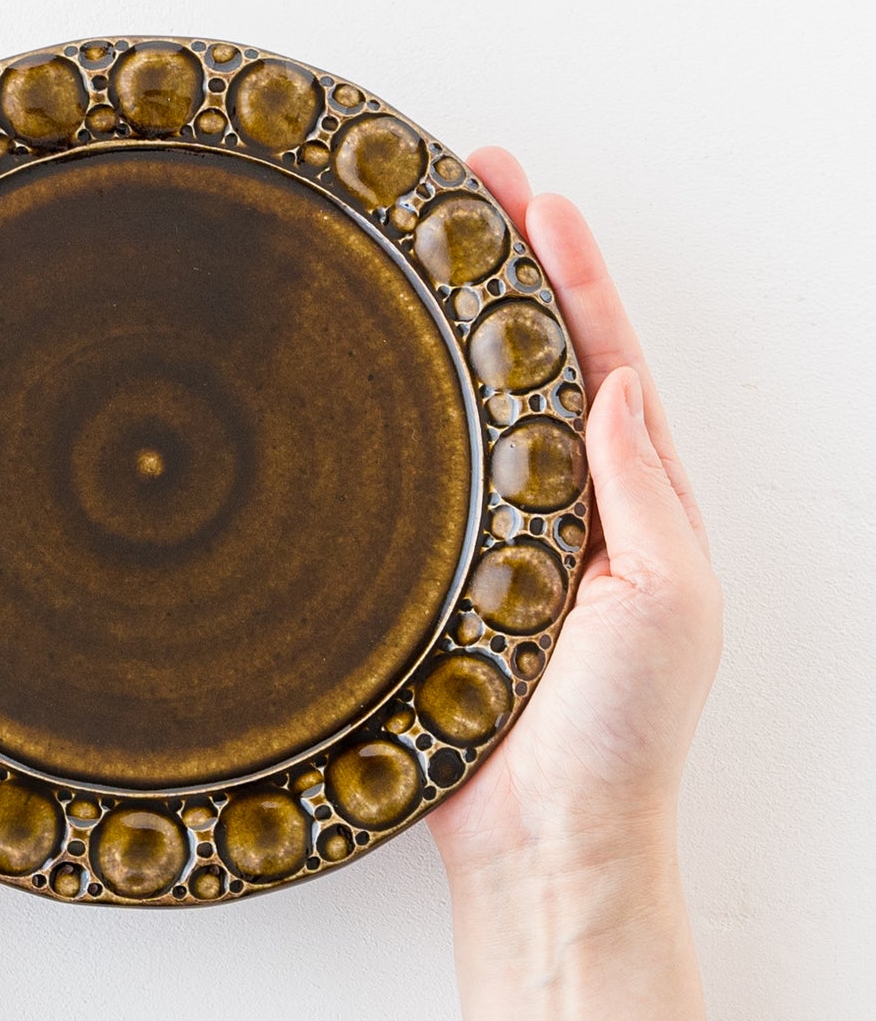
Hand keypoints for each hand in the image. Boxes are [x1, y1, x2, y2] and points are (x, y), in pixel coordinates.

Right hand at [427, 147, 721, 881]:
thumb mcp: (667, 603)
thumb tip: (619, 382)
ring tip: (406, 243)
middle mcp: (558, 501)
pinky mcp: (429, 572)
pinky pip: (409, 477)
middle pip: (527, 358)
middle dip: (500, 264)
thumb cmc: (618, 735)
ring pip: (462, 406)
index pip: (599, 358)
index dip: (571, 274)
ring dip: (439, 323)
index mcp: (628, 498)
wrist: (543, 838)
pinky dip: (389, 416)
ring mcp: (489, 532)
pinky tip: (353, 375)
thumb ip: (642, 492)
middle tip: (460, 182)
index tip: (536, 199)